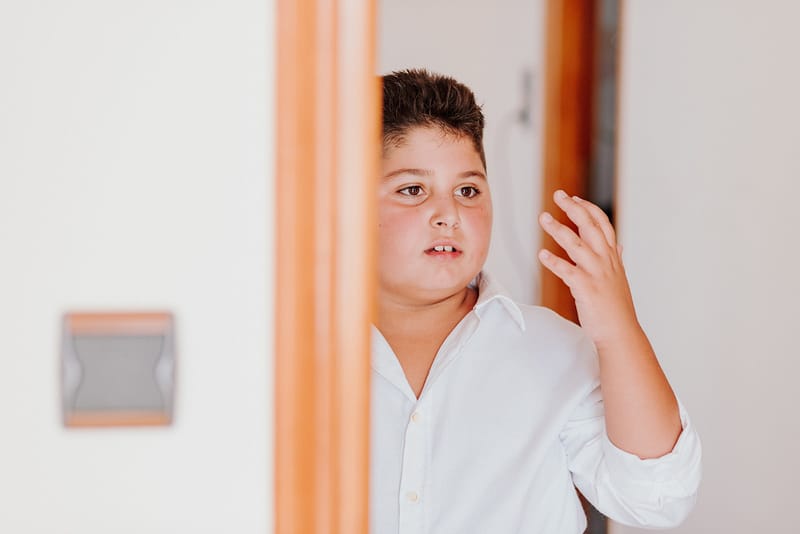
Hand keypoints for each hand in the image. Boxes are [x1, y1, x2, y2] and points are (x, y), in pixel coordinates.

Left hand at [538, 190, 641, 348]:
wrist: (621, 334)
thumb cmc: (616, 308)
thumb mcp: (619, 278)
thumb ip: (617, 259)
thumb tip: (619, 245)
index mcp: (612, 257)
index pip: (602, 225)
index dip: (588, 209)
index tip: (574, 198)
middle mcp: (606, 262)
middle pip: (590, 227)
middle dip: (574, 209)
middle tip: (558, 195)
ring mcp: (597, 274)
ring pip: (576, 244)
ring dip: (558, 229)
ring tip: (543, 217)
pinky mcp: (586, 289)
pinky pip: (567, 272)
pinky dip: (554, 262)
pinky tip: (541, 255)